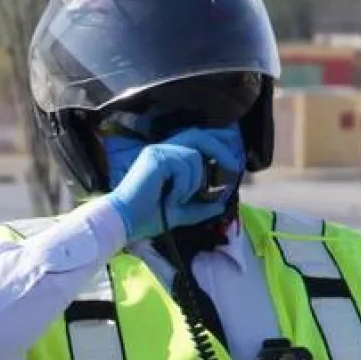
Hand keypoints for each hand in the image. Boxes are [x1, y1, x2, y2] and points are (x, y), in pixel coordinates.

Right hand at [102, 126, 245, 242]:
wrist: (126, 223)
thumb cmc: (147, 217)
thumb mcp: (181, 212)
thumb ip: (200, 207)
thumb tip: (221, 205)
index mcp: (167, 159)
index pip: (196, 141)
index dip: (216, 142)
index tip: (232, 156)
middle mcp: (162, 150)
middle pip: (199, 136)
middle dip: (220, 150)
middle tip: (234, 167)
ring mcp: (158, 151)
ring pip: (193, 156)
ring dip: (193, 182)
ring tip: (177, 199)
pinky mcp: (156, 157)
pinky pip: (183, 164)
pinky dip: (183, 184)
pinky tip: (170, 197)